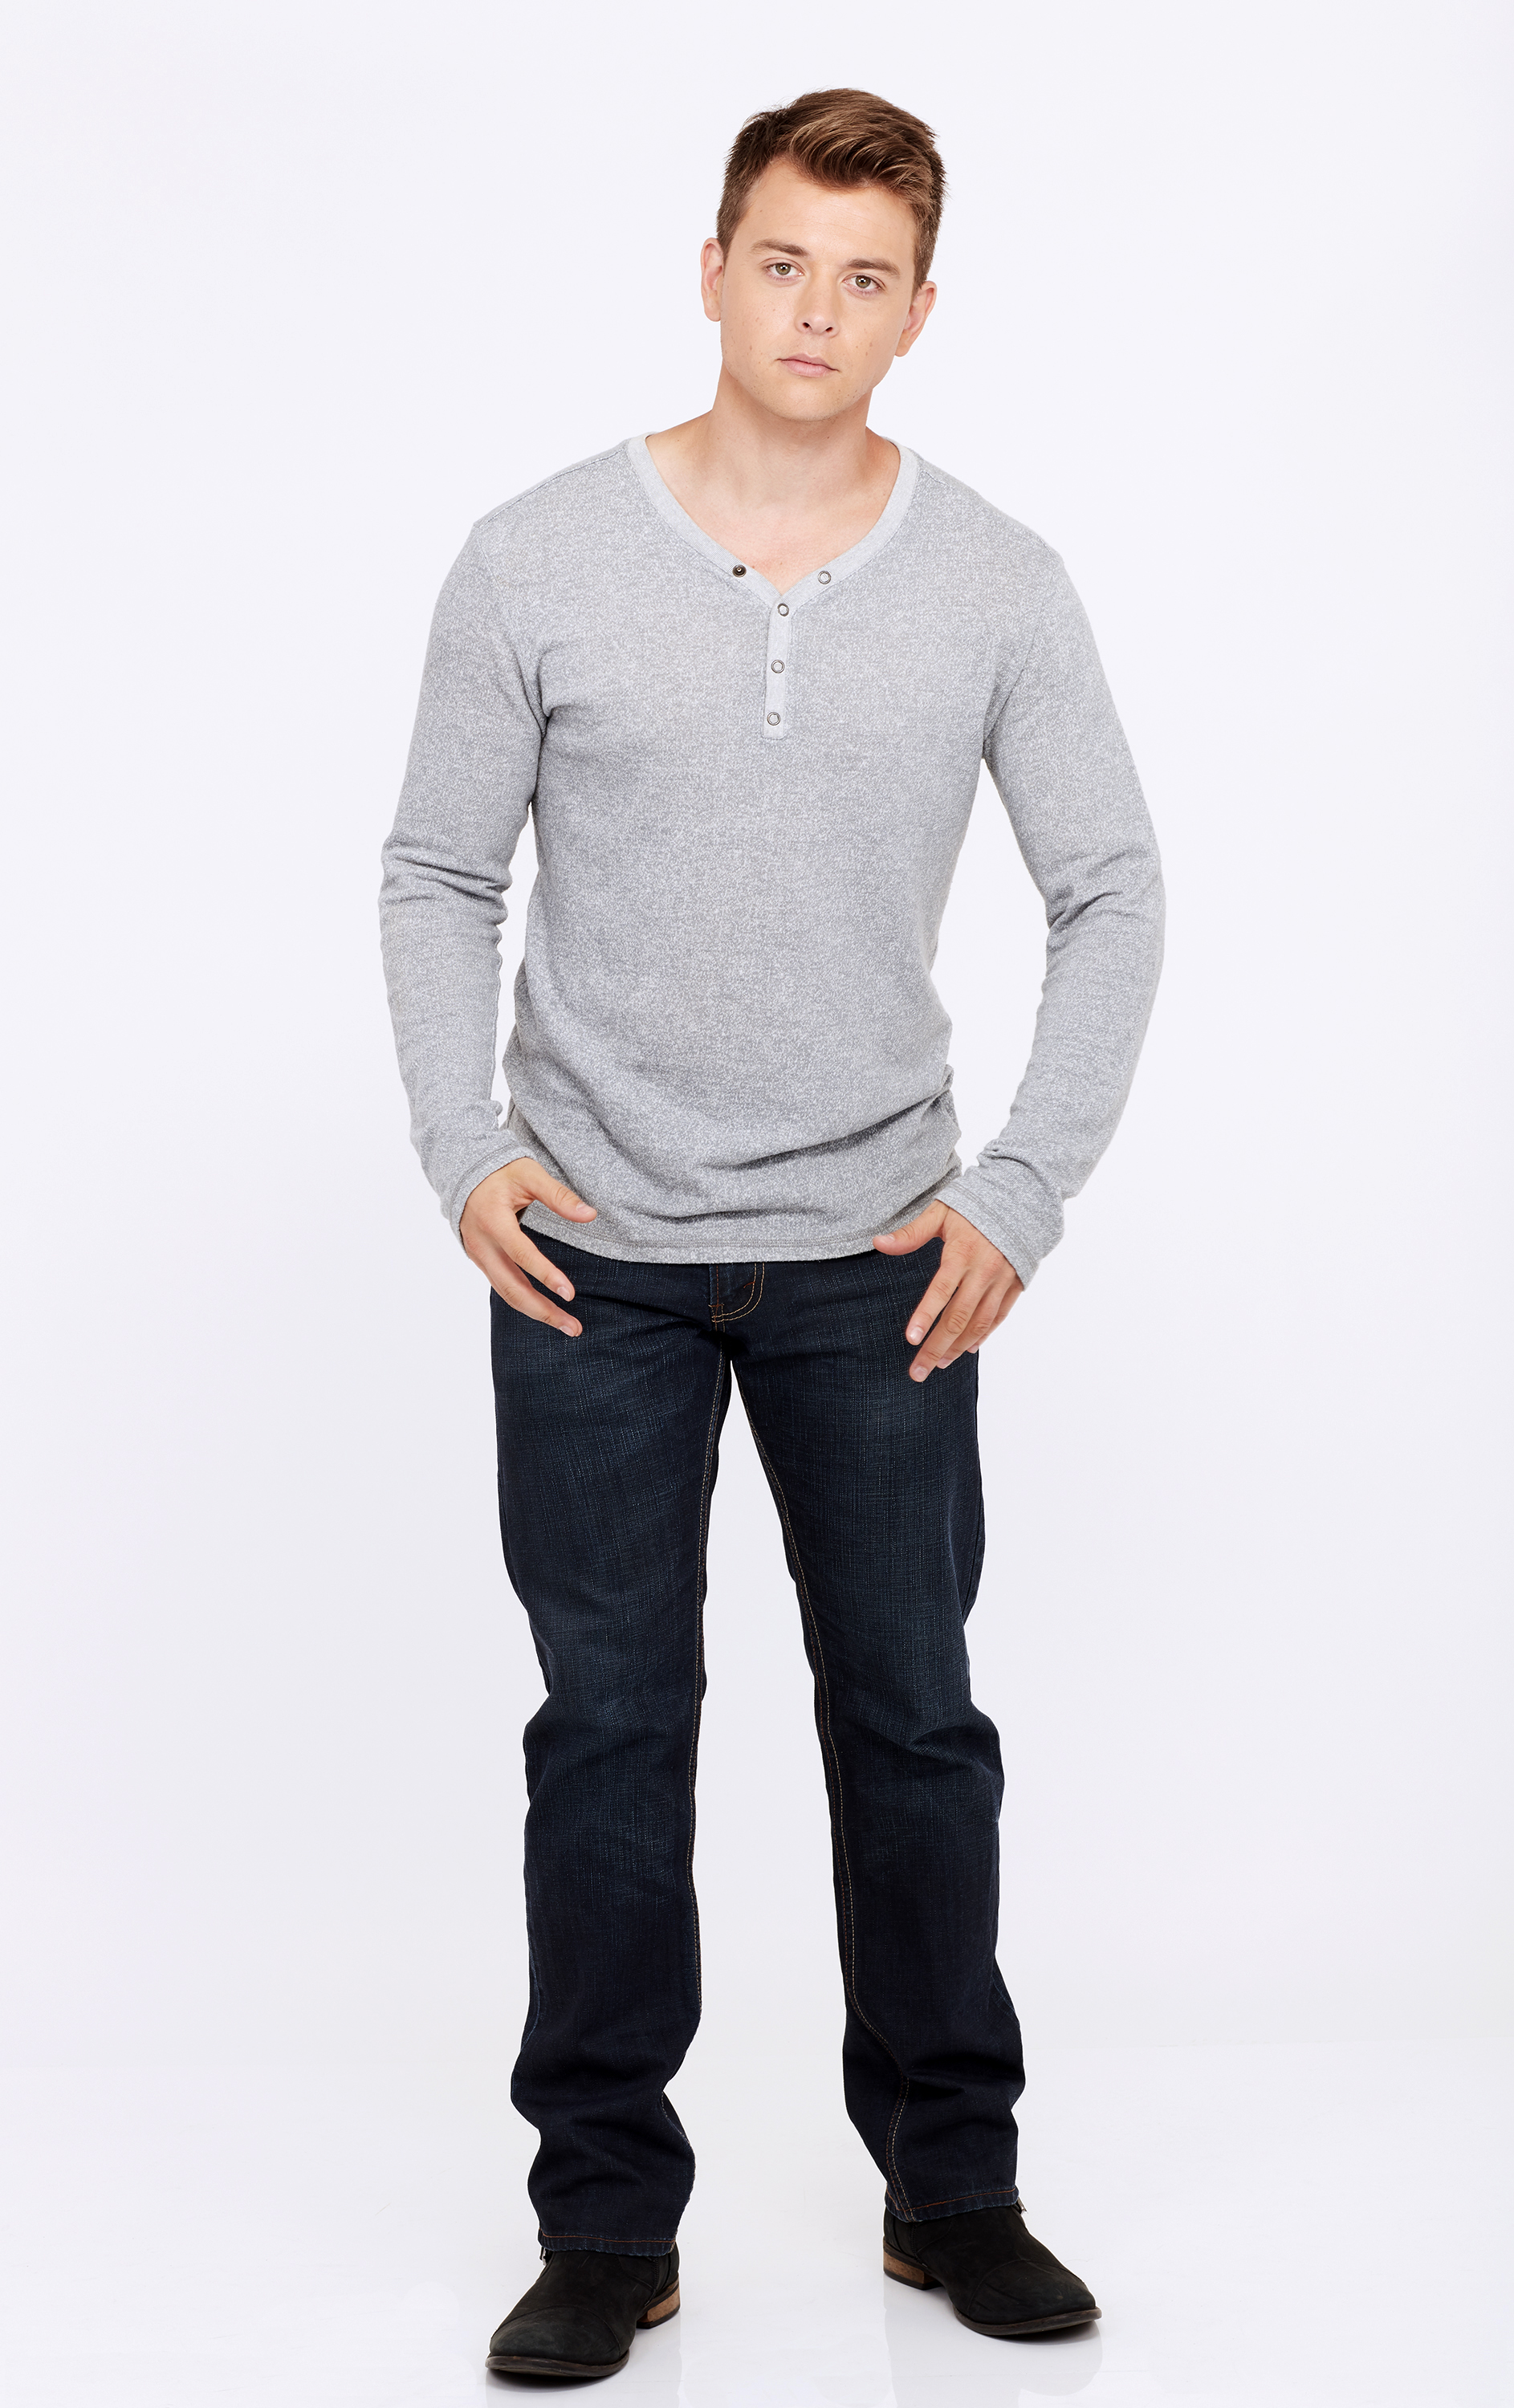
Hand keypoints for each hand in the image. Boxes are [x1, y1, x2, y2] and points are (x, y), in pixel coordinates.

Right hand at [459, 1160, 597, 1335]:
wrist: (464, 1175)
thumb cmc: (500, 1172)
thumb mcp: (529, 1174)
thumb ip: (558, 1195)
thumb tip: (590, 1215)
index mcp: (493, 1221)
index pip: (521, 1254)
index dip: (545, 1275)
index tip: (569, 1293)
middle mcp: (483, 1245)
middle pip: (512, 1288)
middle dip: (544, 1311)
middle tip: (574, 1327)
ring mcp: (480, 1257)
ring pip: (507, 1294)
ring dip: (537, 1313)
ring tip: (568, 1326)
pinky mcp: (482, 1263)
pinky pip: (503, 1289)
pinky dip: (525, 1304)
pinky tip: (547, 1312)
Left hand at [873, 1203, 1022, 1381]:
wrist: (1022, 1199)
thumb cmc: (975, 1205)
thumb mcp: (941, 1212)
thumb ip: (911, 1233)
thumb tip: (879, 1242)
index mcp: (961, 1254)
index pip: (940, 1291)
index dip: (926, 1316)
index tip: (911, 1339)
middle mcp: (983, 1271)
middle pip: (959, 1317)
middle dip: (936, 1347)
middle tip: (918, 1371)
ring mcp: (1002, 1281)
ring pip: (979, 1323)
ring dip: (958, 1347)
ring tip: (939, 1365)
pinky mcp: (1015, 1286)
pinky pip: (998, 1317)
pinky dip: (983, 1336)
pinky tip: (967, 1350)